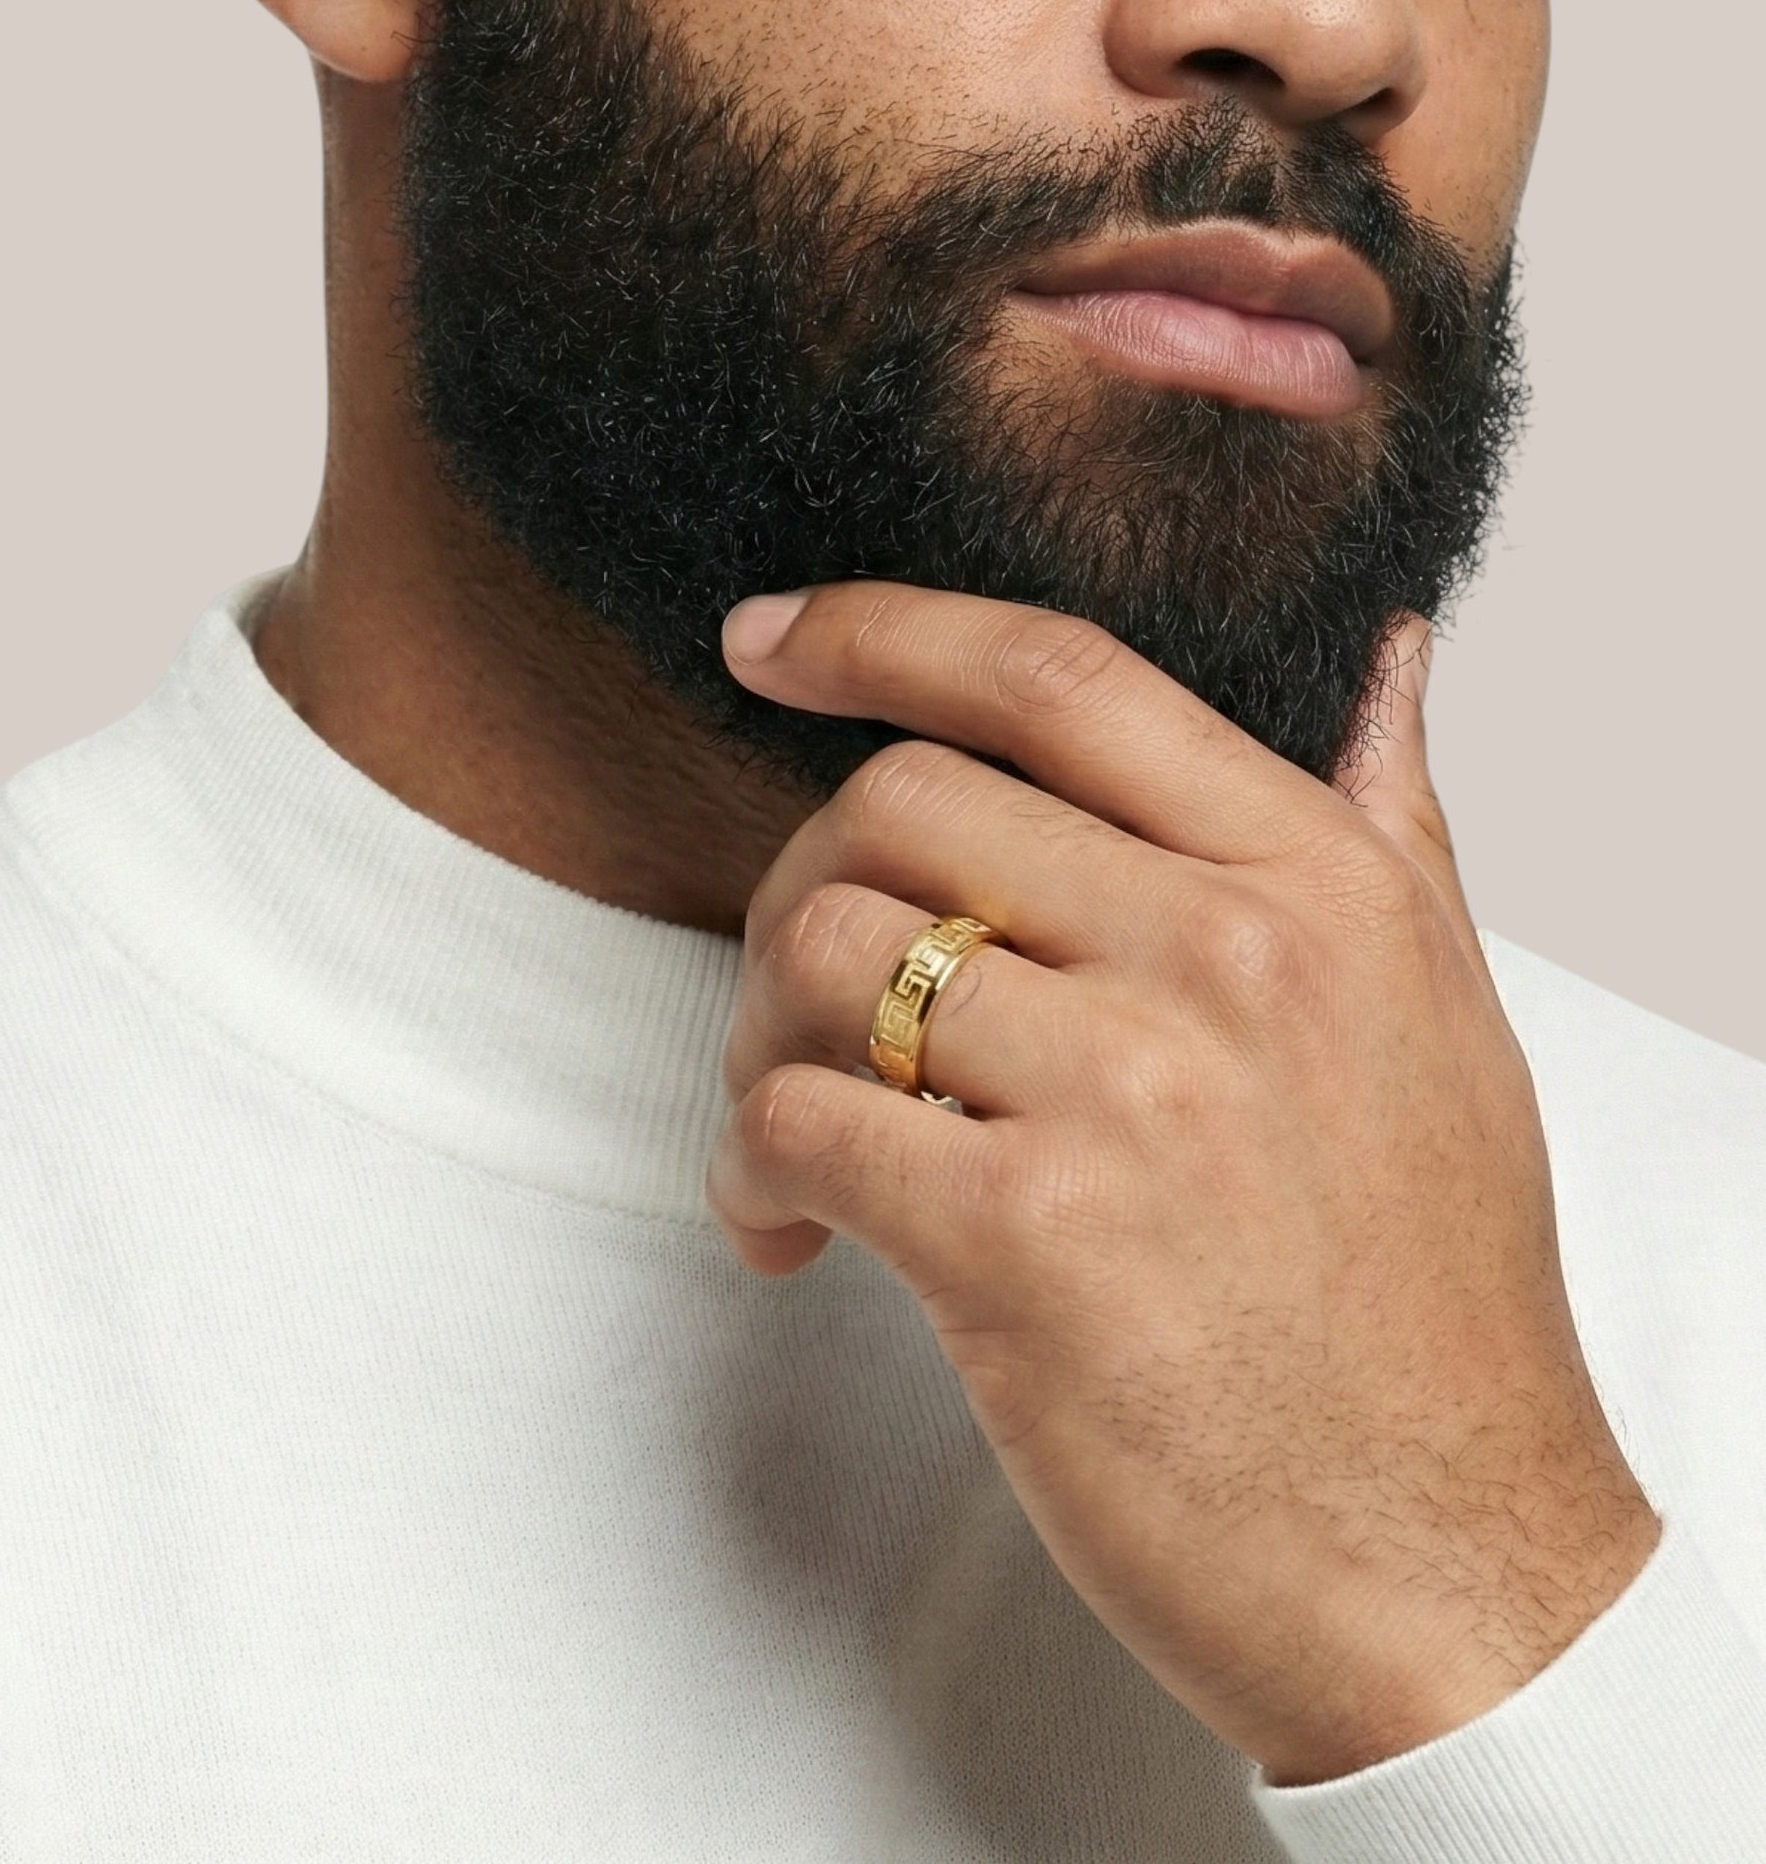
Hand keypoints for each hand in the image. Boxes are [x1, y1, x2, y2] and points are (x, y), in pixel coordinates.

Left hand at [707, 581, 1658, 1785]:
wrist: (1445, 1567)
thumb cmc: (1431, 1308)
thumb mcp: (1447, 1028)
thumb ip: (1394, 828)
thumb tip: (1390, 658)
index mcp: (1319, 886)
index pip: (1059, 680)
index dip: (884, 631)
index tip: (774, 642)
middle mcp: (1228, 958)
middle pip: (900, 803)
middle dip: (801, 887)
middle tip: (798, 1004)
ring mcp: (1127, 1095)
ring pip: (827, 952)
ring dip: (760, 1039)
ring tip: (794, 1134)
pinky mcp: (1026, 1241)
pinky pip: (797, 1120)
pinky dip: (750, 1166)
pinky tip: (788, 1230)